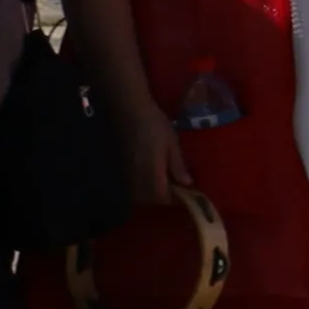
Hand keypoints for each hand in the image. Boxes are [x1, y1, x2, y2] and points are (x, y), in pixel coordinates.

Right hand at [107, 89, 182, 217]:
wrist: (129, 110)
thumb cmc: (155, 124)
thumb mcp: (172, 143)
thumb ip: (178, 165)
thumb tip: (187, 184)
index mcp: (152, 172)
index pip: (162, 196)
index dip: (175, 198)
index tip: (187, 192)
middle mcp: (137, 177)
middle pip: (150, 199)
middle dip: (164, 196)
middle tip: (178, 186)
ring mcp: (127, 173)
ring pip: (140, 194)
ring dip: (153, 192)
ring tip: (166, 181)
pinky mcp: (121, 168)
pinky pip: (132, 185)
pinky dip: (143, 186)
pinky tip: (152, 174)